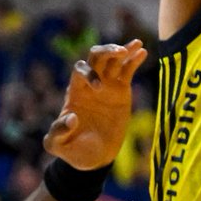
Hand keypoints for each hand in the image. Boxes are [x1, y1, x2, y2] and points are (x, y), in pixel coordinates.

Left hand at [43, 40, 146, 169]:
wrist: (94, 157)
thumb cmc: (73, 149)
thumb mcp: (58, 145)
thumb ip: (58, 133)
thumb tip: (72, 117)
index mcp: (75, 91)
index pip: (80, 69)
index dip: (89, 73)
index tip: (99, 88)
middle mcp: (90, 83)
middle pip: (96, 56)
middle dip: (107, 51)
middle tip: (119, 52)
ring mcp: (107, 85)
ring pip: (113, 59)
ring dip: (122, 49)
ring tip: (135, 43)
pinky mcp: (121, 91)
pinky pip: (127, 70)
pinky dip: (134, 59)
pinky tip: (143, 51)